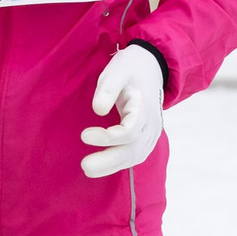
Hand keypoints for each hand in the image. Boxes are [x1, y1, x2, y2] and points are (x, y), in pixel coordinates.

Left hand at [79, 43, 163, 178]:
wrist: (152, 67)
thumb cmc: (131, 68)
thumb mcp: (118, 70)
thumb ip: (108, 88)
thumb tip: (98, 110)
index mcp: (144, 108)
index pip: (129, 132)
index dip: (107, 138)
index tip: (84, 135)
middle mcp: (152, 124)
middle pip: (133, 150)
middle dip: (109, 161)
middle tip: (84, 166)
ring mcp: (152, 133)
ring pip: (135, 156)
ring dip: (112, 166)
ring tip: (89, 169)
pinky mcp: (147, 137)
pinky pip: (136, 155)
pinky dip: (120, 163)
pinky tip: (103, 166)